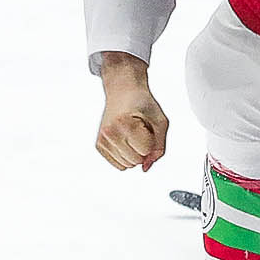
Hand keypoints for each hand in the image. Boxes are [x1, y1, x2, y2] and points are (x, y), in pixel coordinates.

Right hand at [96, 51, 168, 169]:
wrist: (123, 91)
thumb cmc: (143, 104)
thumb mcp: (160, 122)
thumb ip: (159, 146)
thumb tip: (146, 167)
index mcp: (125, 124)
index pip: (146, 150)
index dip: (152, 141)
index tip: (147, 127)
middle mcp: (110, 132)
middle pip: (136, 161)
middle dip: (144, 149)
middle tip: (141, 131)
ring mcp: (102, 139)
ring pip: (127, 165)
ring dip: (135, 153)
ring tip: (133, 135)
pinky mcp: (99, 145)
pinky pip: (118, 164)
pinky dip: (126, 156)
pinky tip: (126, 141)